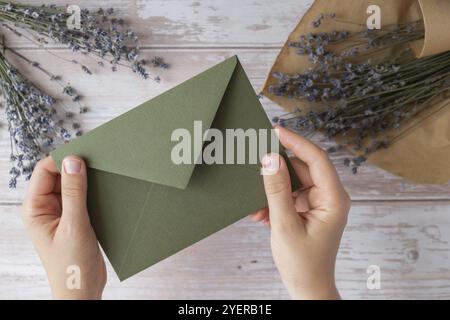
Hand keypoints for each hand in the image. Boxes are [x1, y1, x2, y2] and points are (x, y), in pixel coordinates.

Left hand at [22, 156, 105, 299]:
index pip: (45, 171)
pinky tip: (105, 190)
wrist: (83, 290)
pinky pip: (82, 197)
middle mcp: (46, 208)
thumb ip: (74, 192)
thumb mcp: (75, 226)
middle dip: (76, 167)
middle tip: (98, 161)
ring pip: (72, 185)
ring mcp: (61, 213)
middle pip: (58, 175)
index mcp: (36, 209)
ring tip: (104, 175)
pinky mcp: (75, 219)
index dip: (63, 159)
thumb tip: (73, 160)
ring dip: (86, 179)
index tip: (86, 154)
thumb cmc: (72, 266)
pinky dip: (93, 191)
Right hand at [251, 126, 349, 299]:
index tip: (276, 131)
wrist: (307, 287)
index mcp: (333, 199)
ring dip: (272, 191)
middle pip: (302, 168)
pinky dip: (273, 202)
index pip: (316, 159)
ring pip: (292, 182)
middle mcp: (329, 197)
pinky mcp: (307, 209)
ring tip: (257, 205)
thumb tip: (270, 159)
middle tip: (255, 163)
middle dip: (277, 171)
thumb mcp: (284, 225)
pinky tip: (261, 214)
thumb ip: (276, 190)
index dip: (296, 142)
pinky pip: (288, 195)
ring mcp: (318, 203)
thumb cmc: (303, 263)